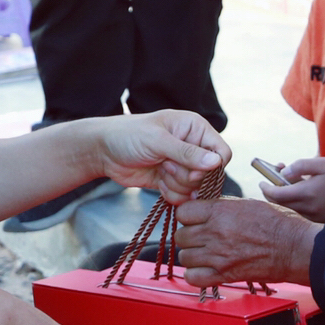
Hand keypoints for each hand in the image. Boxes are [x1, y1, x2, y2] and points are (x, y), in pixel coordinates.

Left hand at [90, 111, 228, 202]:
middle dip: (187, 176)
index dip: (212, 167)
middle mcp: (193, 146)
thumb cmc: (128, 135)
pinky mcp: (172, 180)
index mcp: (195, 128)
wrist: (103, 151)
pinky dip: (171, 194)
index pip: (222, 152)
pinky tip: (158, 182)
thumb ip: (187, 153)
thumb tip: (216, 162)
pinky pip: (183, 196)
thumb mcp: (158, 141)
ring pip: (196, 188)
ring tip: (160, 170)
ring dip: (177, 184)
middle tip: (166, 165)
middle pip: (209, 174)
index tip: (192, 171)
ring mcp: (182, 165)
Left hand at [175, 198, 317, 286]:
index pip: (183, 212)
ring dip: (193, 256)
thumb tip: (205, 208)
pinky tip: (205, 269)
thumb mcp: (247, 204)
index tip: (194, 219)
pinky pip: (193, 277)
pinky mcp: (224, 275)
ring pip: (184, 257)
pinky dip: (196, 275)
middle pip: (181, 236)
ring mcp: (218, 256)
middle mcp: (215, 233)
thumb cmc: (278, 224)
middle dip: (189, 236)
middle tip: (201, 237)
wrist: (295, 248)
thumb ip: (222, 207)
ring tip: (205, 254)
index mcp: (220, 211)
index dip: (188, 216)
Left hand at [259, 157, 324, 222]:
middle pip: (281, 203)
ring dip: (285, 196)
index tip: (261, 181)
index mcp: (307, 193)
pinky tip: (301, 189)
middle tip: (274, 176)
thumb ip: (299, 167)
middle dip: (273, 191)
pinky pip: (301, 211)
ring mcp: (314, 216)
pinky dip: (296, 201)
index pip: (277, 195)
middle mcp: (309, 208)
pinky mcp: (319, 219)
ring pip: (291, 208)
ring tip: (290, 179)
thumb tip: (283, 174)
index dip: (266, 189)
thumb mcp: (320, 163)